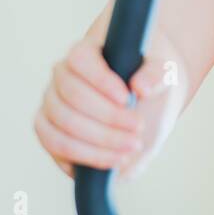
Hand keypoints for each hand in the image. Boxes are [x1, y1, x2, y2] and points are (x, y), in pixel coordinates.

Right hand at [33, 37, 183, 180]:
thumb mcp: (163, 72)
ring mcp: (52, 106)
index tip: (127, 98)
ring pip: (63, 124)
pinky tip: (114, 161)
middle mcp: (61, 78)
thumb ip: (156, 74)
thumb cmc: (150, 83)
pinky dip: (86, 157)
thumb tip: (141, 87)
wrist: (145, 107)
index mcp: (85, 53)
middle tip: (139, 128)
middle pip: (72, 96)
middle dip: (108, 116)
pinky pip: (57, 147)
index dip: (101, 80)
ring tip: (131, 148)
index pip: (81, 60)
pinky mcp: (50, 134)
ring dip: (99, 141)